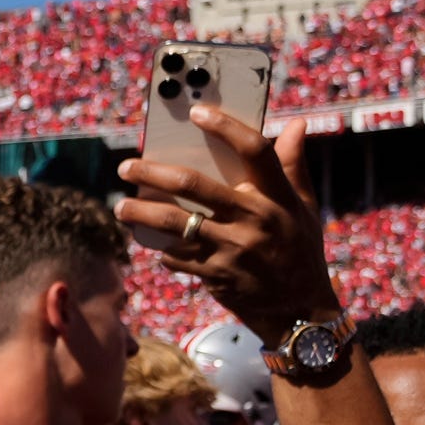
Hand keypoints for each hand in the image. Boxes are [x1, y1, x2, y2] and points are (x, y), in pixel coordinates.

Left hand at [117, 106, 340, 346]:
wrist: (299, 311)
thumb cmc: (300, 249)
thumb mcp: (304, 207)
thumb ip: (294, 164)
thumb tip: (296, 123)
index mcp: (278, 197)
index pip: (254, 150)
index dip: (226, 127)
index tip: (197, 113)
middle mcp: (255, 220)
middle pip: (194, 185)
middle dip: (152, 173)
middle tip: (127, 167)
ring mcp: (233, 250)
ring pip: (174, 224)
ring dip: (141, 214)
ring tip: (120, 207)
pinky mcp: (217, 276)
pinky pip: (177, 257)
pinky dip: (162, 249)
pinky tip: (152, 243)